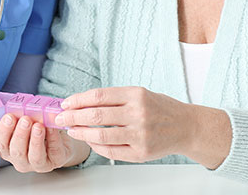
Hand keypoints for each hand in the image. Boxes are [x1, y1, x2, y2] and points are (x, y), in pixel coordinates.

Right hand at [0, 113, 88, 171]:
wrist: (59, 139)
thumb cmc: (37, 128)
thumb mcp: (25, 121)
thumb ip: (19, 116)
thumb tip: (14, 104)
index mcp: (9, 148)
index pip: (0, 142)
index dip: (4, 130)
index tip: (9, 116)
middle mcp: (21, 160)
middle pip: (17, 151)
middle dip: (20, 134)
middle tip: (25, 120)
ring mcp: (38, 164)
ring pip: (35, 156)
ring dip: (35, 140)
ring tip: (38, 126)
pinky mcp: (56, 161)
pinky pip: (54, 151)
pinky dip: (53, 138)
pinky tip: (52, 128)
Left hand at [56, 86, 211, 163]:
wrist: (186, 126)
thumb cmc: (159, 108)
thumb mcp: (140, 94)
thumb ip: (114, 99)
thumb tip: (81, 103)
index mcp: (136, 95)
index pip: (99, 96)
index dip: (78, 100)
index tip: (65, 103)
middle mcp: (138, 113)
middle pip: (96, 115)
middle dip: (73, 116)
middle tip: (61, 117)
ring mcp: (140, 135)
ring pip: (101, 135)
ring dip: (81, 133)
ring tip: (71, 130)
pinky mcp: (141, 153)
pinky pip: (111, 151)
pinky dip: (96, 146)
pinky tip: (89, 141)